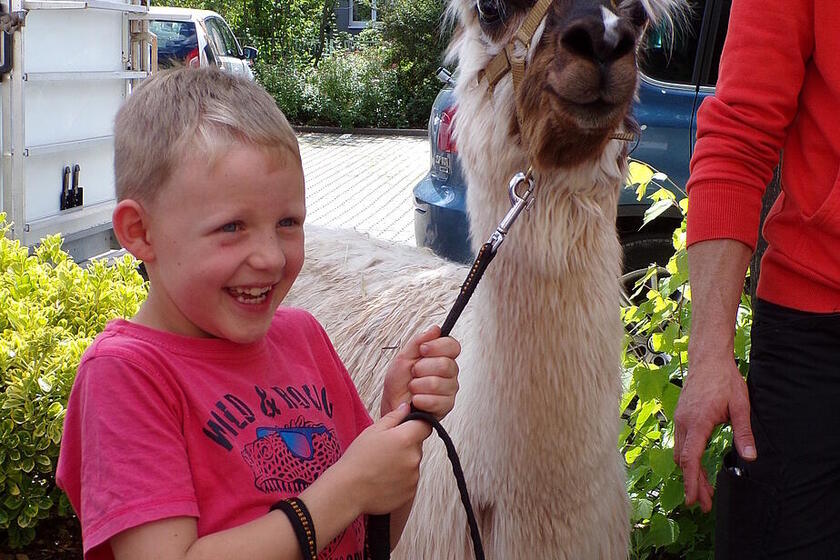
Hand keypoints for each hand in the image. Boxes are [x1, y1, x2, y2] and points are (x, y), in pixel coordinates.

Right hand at [337, 404, 431, 514]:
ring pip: (413, 464)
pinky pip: (410, 481)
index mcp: (406, 438)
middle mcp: (414, 458)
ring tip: (382, 467)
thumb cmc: (357, 459)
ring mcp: (413, 477)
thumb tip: (406, 407)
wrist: (348, 490)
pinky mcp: (410, 493)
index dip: (416, 426)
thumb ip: (394, 416)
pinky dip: (400, 480)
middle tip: (385, 451)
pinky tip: (383, 480)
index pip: (425, 426)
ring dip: (403, 463)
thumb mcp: (372, 431)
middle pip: (418, 446)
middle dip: (406, 446)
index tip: (405, 429)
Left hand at [381, 326, 460, 419]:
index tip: (423, 349)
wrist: (392, 405)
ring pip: (437, 383)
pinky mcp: (446, 406)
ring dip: (418, 385)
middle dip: (422, 369)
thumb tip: (435, 329)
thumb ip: (419, 341)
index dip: (437, 346)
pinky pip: (435, 400)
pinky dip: (420, 399)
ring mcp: (449, 390)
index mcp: (442, 357)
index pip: (453, 346)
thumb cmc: (399, 383)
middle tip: (414, 373)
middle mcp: (450, 373)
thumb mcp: (404, 357)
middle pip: (445, 364)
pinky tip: (416, 399)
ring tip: (413, 387)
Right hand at [673, 352, 755, 511]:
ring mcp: (680, 419)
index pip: (690, 459)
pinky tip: (698, 465)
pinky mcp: (681, 417)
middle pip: (684, 461)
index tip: (694, 499)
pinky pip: (681, 443)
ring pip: (681, 453)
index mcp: (697, 422)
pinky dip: (689, 459)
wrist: (707, 359)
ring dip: (691, 472)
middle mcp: (684, 423)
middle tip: (704, 504)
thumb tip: (750, 457)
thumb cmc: (724, 380)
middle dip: (694, 484)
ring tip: (704, 489)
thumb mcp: (740, 406)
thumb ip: (744, 433)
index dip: (692, 481)